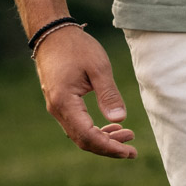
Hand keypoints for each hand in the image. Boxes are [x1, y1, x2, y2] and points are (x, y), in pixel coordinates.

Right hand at [34, 26, 137, 158]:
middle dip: (108, 147)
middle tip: (133, 150)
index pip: (88, 135)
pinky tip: (112, 125)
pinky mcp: (60, 102)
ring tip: (128, 136)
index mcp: (65, 102)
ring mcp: (57, 106)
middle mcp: (57, 109)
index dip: (109, 147)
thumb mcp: (99, 68)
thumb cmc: (77, 48)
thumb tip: (120, 119)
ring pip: (80, 133)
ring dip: (103, 138)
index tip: (130, 151)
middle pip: (83, 140)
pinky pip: (77, 123)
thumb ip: (109, 95)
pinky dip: (95, 129)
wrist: (53, 34)